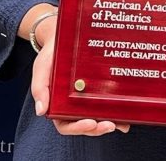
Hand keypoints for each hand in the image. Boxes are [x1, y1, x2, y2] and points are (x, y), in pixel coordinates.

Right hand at [29, 16, 129, 136]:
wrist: (63, 36)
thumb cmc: (50, 55)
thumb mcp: (41, 68)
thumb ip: (39, 88)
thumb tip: (41, 111)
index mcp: (57, 105)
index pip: (66, 125)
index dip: (78, 128)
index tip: (90, 123)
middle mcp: (73, 105)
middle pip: (85, 124)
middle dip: (97, 128)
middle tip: (109, 124)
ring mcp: (86, 99)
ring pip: (98, 118)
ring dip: (109, 124)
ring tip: (121, 123)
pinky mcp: (97, 91)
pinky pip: (106, 104)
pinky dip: (116, 112)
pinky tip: (126, 115)